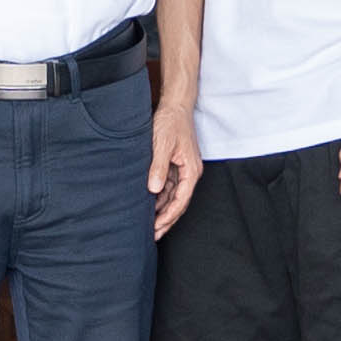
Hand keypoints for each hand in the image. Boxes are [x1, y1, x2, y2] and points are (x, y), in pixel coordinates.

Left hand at [148, 99, 204, 236]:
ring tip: (149, 224)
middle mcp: (189, 173)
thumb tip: (154, 189)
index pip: (181, 200)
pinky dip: (160, 197)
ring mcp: (183, 170)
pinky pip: (169, 186)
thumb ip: (158, 167)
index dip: (169, 216)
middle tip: (153, 234)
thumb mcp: (162, 144)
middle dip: (166, 219)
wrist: (175, 106)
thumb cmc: (171, 122)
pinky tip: (150, 205)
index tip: (156, 228)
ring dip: (163, 210)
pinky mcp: (175, 165)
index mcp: (191, 170)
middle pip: (179, 202)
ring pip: (173, 196)